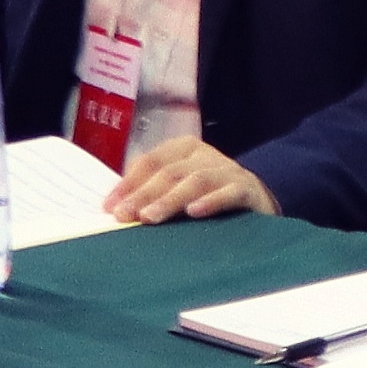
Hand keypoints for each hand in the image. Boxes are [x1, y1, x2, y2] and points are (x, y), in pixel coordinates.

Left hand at [107, 138, 278, 223]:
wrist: (256, 200)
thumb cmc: (206, 196)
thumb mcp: (177, 188)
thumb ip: (151, 192)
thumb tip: (114, 208)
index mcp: (184, 149)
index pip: (151, 162)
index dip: (128, 183)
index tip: (109, 207)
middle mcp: (206, 155)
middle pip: (170, 172)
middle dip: (144, 194)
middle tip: (124, 216)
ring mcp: (228, 170)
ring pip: (196, 181)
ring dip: (170, 200)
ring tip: (150, 218)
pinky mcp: (248, 189)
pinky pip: (229, 193)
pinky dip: (211, 201)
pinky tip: (194, 212)